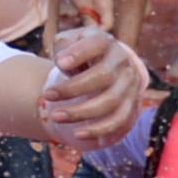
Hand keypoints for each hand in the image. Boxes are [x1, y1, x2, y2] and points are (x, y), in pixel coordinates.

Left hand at [39, 24, 148, 145]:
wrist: (103, 65)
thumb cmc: (79, 53)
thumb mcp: (68, 42)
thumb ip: (63, 45)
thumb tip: (63, 61)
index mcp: (105, 43)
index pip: (97, 45)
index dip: (79, 54)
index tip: (60, 63)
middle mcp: (122, 62)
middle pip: (103, 76)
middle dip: (72, 89)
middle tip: (46, 95)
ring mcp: (129, 85)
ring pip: (111, 102)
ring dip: (81, 112)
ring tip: (55, 117)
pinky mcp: (131, 104)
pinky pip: (119, 121)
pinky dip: (99, 130)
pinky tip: (77, 134)